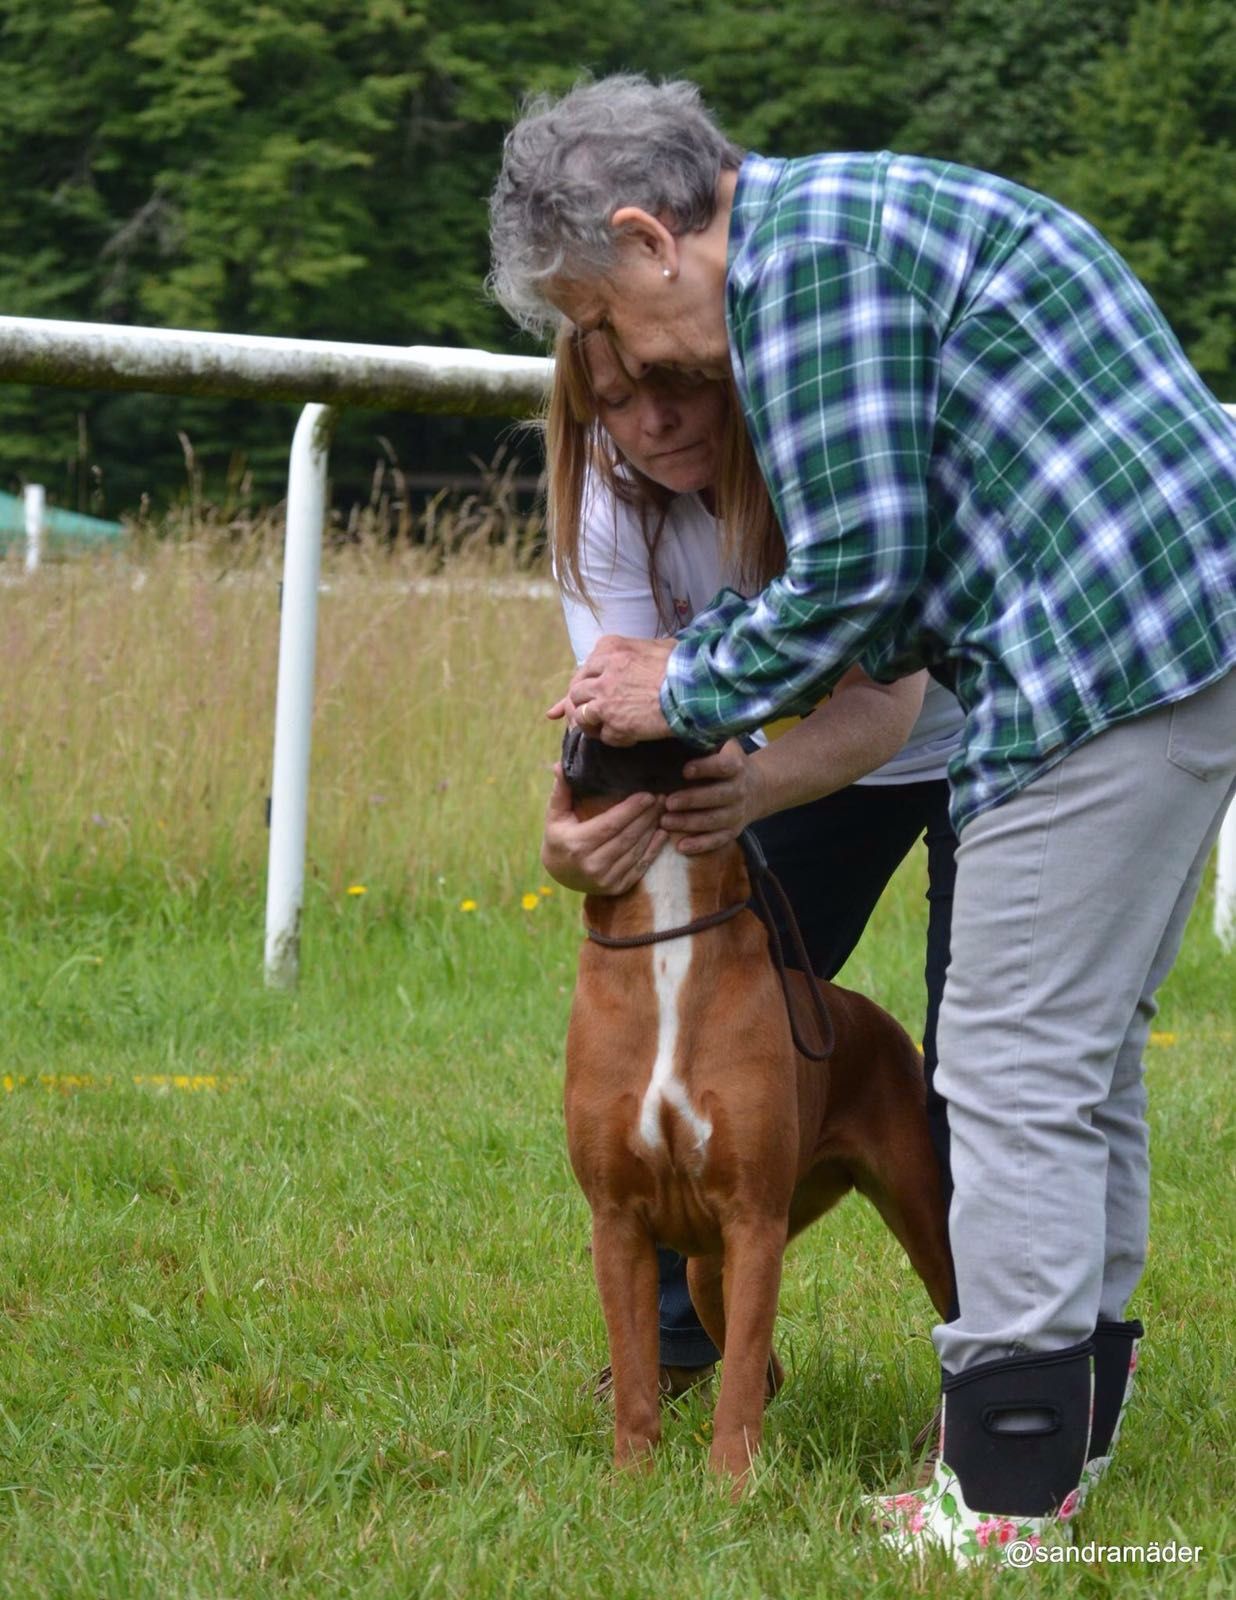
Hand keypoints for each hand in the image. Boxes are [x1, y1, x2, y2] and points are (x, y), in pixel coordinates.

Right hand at [539, 765, 667, 894]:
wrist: (559, 874)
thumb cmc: (559, 837)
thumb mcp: (555, 815)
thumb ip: (561, 790)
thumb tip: (559, 765)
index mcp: (577, 844)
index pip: (611, 824)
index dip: (632, 810)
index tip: (648, 795)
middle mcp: (592, 865)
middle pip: (627, 837)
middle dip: (647, 816)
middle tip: (661, 799)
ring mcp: (605, 879)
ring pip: (636, 851)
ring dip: (652, 830)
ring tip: (662, 812)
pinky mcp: (616, 888)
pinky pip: (639, 867)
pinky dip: (653, 850)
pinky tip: (661, 834)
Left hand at [549, 635, 674, 744]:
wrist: (692, 689)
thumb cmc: (682, 666)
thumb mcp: (658, 646)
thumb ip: (638, 650)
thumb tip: (643, 655)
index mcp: (610, 649)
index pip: (586, 667)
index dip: (585, 682)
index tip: (585, 691)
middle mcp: (602, 672)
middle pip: (576, 691)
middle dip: (579, 703)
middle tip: (588, 713)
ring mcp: (604, 699)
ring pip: (581, 714)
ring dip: (589, 723)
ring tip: (602, 729)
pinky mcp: (613, 722)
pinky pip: (602, 735)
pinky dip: (612, 738)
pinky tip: (627, 737)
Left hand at [661, 739, 761, 854]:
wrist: (759, 788)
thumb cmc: (730, 764)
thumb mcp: (725, 748)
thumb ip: (708, 740)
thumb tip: (682, 727)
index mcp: (736, 767)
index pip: (723, 767)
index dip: (706, 768)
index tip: (685, 770)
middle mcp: (739, 791)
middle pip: (717, 797)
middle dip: (692, 800)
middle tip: (668, 802)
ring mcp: (737, 813)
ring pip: (714, 821)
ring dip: (690, 823)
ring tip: (665, 821)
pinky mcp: (733, 831)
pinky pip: (718, 840)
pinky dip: (701, 845)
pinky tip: (681, 846)